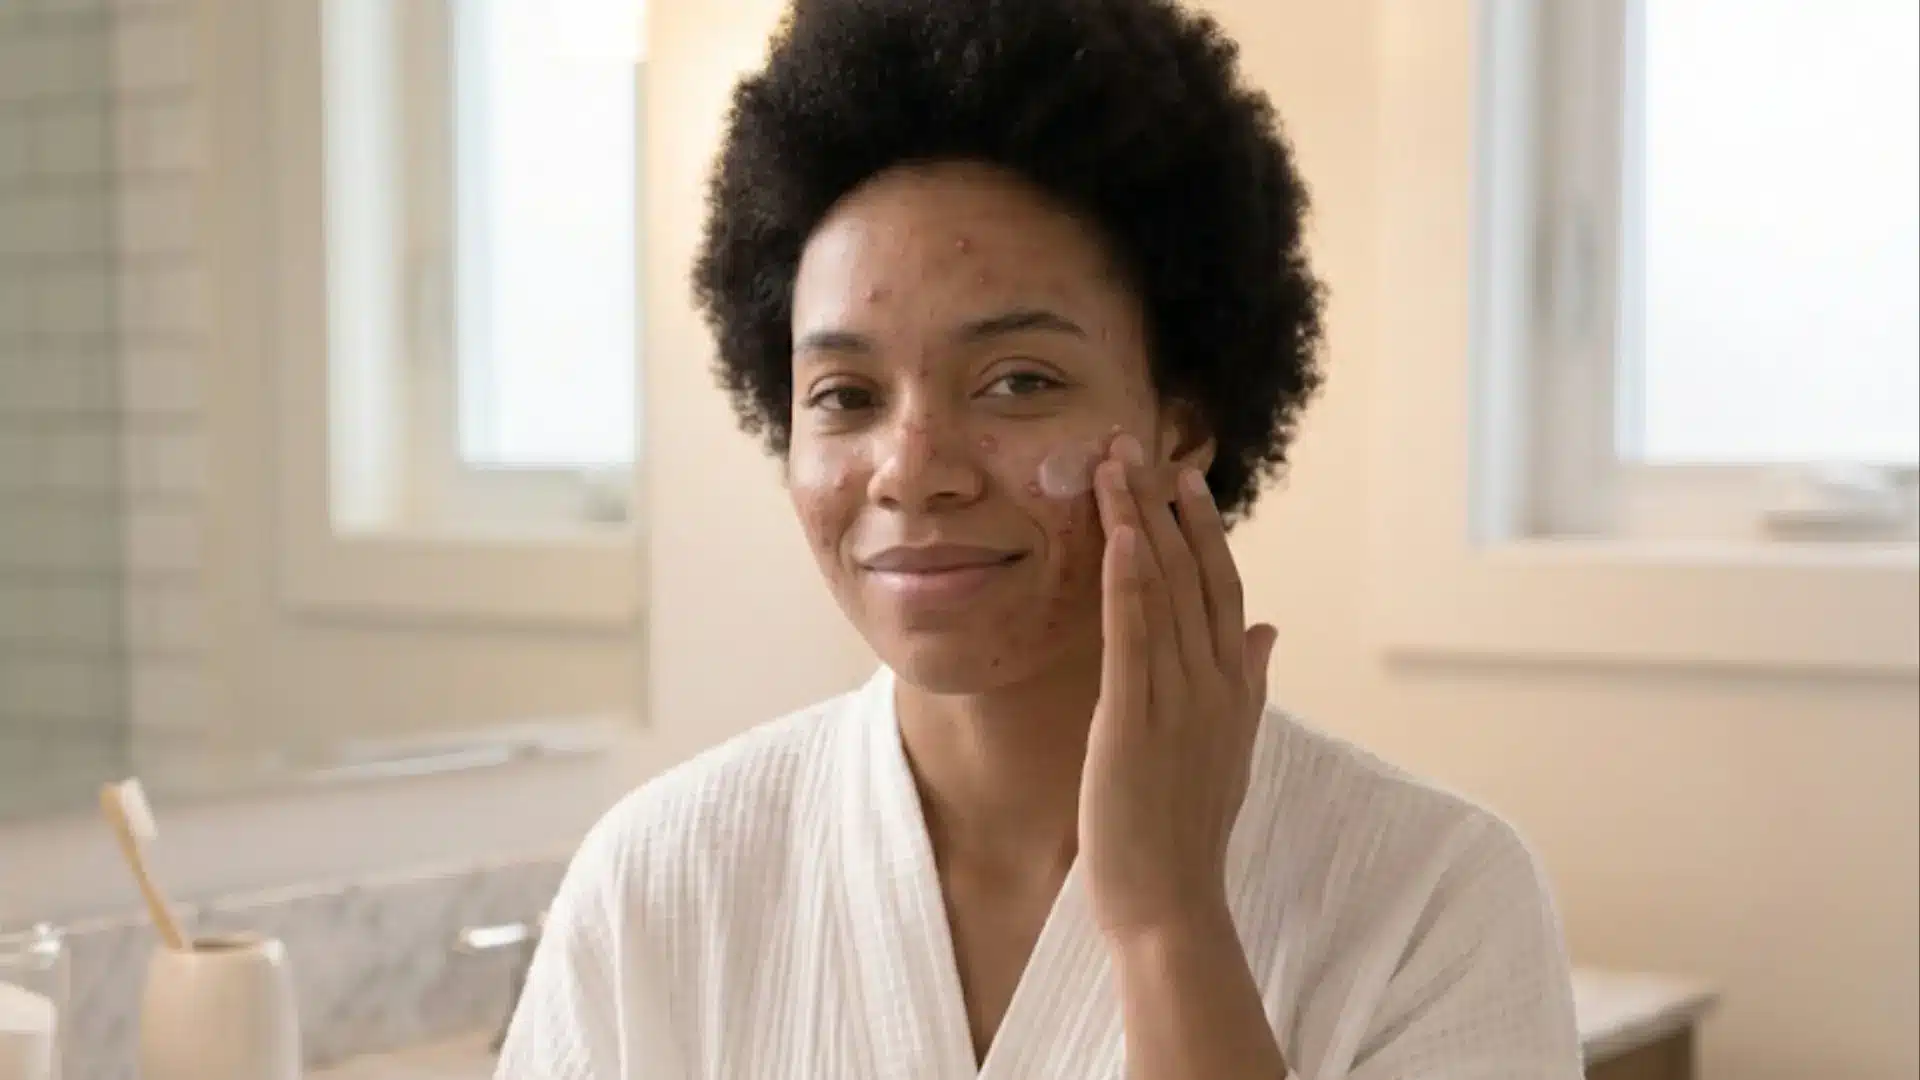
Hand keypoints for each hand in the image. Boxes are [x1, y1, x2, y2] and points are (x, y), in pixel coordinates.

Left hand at [1079, 434, 1277, 942]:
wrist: (1171, 902)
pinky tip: (1120, 536)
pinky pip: (1134, 637)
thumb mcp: (1228, 748)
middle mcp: (1214, 684)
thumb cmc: (1187, 831)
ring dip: (1139, 523)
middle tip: (1139, 444)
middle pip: (1193, 575)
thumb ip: (1247, 684)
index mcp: (1233, 688)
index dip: (1203, 530)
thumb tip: (1268, 630)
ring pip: (1161, 593)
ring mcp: (1177, 700)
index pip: (1222, 590)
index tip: (1183, 478)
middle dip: (1165, 506)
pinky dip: (1129, 582)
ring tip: (1117, 466)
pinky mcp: (1134, 722)